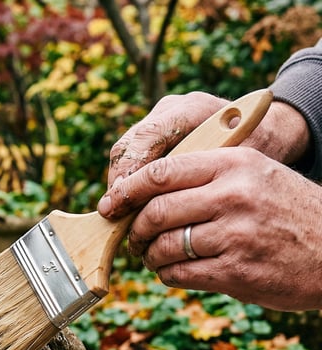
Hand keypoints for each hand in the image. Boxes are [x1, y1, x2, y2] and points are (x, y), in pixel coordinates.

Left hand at [98, 146, 321, 310]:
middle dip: (135, 229)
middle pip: (155, 212)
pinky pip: (179, 274)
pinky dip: (167, 274)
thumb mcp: (257, 174)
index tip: (111, 204)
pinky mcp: (236, 272)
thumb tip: (145, 189)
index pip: (161, 173)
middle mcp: (233, 196)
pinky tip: (172, 271)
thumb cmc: (288, 211)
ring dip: (149, 255)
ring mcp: (235, 236)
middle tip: (133, 238)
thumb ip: (208, 175)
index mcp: (234, 165)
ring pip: (164, 246)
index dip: (127, 191)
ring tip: (153, 256)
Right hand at [105, 92, 310, 195]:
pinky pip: (130, 158)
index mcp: (194, 109)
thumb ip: (205, 176)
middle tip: (111, 212)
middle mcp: (171, 110)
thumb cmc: (257, 149)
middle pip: (129, 143)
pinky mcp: (153, 135)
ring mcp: (159, 120)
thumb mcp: (238, 164)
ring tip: (116, 215)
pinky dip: (126, 184)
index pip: (149, 136)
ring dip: (118, 185)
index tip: (121, 198)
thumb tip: (169, 204)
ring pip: (123, 151)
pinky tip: (127, 208)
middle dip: (119, 181)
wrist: (264, 132)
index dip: (130, 169)